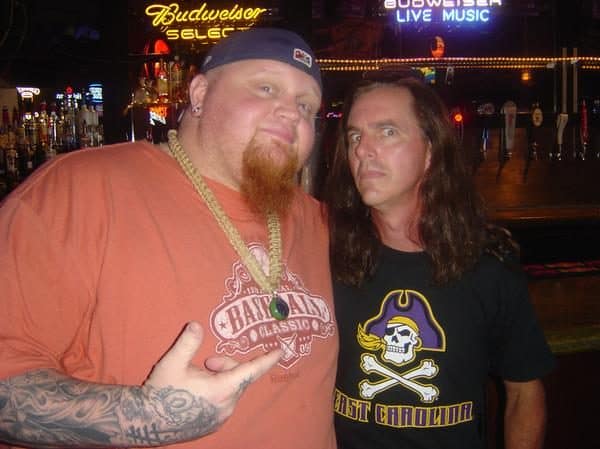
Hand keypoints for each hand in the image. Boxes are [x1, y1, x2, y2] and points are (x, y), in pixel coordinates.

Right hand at [143, 321, 281, 435]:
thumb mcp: (172, 362)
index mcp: (222, 389)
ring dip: (220, 379)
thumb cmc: (161, 391)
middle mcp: (227, 405)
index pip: (251, 371)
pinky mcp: (214, 425)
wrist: (146, 422)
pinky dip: (217, 392)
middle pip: (238, 377)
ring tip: (197, 378)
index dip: (267, 359)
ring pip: (231, 390)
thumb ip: (188, 342)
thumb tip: (197, 324)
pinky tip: (196, 393)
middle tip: (206, 362)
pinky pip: (224, 402)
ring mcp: (221, 418)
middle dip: (226, 365)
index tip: (281, 351)